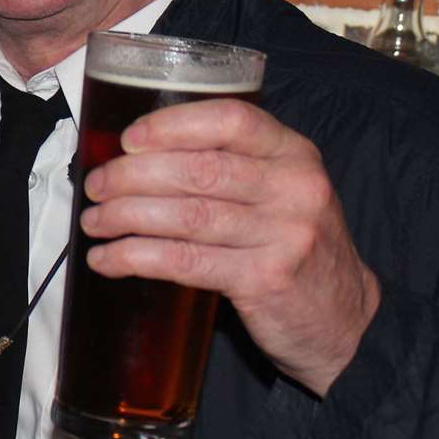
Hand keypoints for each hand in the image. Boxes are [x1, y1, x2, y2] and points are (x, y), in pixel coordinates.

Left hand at [79, 98, 379, 397]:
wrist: (346, 319)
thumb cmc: (293, 245)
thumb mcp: (281, 191)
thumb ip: (230, 167)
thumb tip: (133, 156)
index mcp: (294, 153)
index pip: (230, 119)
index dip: (171, 126)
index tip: (127, 139)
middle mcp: (295, 188)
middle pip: (198, 170)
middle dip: (132, 176)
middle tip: (95, 186)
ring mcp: (284, 235)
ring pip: (186, 216)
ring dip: (125, 217)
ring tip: (93, 222)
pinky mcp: (265, 280)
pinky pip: (185, 261)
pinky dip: (136, 257)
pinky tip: (108, 259)